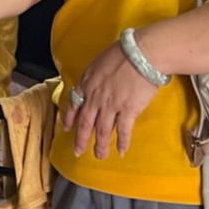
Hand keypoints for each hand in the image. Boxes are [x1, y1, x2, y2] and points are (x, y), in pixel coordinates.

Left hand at [60, 40, 161, 158]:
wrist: (141, 54)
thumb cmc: (122, 53)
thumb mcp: (98, 63)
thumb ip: (93, 78)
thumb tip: (93, 87)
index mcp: (86, 83)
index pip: (73, 104)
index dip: (69, 118)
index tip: (67, 128)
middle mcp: (95, 97)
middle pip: (84, 123)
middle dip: (80, 139)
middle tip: (77, 151)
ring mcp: (110, 105)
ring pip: (101, 131)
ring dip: (99, 145)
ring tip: (99, 155)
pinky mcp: (128, 110)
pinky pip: (122, 130)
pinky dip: (121, 142)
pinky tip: (120, 151)